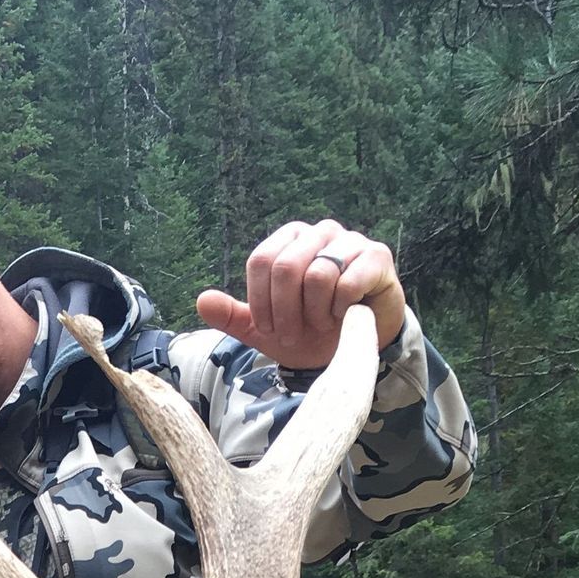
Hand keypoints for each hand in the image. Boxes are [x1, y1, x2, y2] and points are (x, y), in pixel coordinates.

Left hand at [196, 219, 406, 373]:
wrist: (353, 345)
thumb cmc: (308, 330)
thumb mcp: (264, 329)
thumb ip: (232, 315)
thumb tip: (201, 300)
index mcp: (289, 240)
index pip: (261, 261)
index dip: (260, 303)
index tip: (268, 329)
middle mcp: (319, 232)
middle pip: (286, 266)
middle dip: (284, 312)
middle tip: (292, 334)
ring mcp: (350, 241)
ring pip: (318, 274)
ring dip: (314, 313)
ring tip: (322, 324)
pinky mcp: (376, 257)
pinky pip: (348, 282)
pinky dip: (341, 309)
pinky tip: (345, 317)